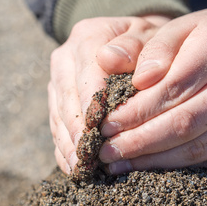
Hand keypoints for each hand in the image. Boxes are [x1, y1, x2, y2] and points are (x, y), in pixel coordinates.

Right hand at [48, 16, 169, 173]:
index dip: (91, 103)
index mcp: (88, 37)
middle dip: (78, 129)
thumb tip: (109, 59)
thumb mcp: (150, 38)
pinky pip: (56, 126)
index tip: (99, 127)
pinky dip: (64, 148)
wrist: (137, 45)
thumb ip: (134, 46)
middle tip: (89, 156)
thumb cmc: (149, 45)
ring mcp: (59, 81)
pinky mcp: (57, 100)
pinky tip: (73, 167)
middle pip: (67, 98)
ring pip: (59, 115)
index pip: (86, 73)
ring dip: (69, 144)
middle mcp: (67, 58)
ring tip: (81, 167)